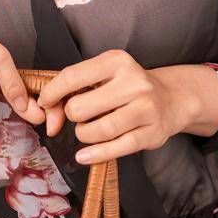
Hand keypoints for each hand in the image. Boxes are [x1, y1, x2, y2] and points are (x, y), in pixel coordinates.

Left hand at [34, 51, 217, 163]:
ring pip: (97, 130)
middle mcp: (134, 82)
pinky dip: (95, 154)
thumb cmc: (127, 87)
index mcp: (117, 61)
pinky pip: (116, 148)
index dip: (52, 93)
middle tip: (78, 116)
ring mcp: (146, 108)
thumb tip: (48, 117)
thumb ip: (73, 90)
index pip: (72, 77)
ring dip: (83, 135)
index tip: (45, 102)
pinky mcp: (152, 133)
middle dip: (72, 116)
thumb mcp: (104, 76)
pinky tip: (84, 155)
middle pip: (80, 108)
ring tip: (87, 131)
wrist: (171, 98)